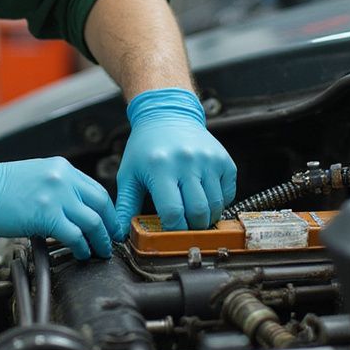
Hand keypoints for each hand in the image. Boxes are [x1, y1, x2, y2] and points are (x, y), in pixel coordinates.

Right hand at [0, 153, 117, 259]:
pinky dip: (81, 247)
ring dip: (99, 240)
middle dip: (109, 226)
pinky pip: (74, 235)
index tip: (109, 224)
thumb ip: (59, 189)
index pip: (96, 189)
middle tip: (111, 241)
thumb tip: (74, 211)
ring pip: (92, 221)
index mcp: (61, 168)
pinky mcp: (46, 214)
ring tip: (99, 251)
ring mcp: (55, 196)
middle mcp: (62, 178)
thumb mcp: (37, 177)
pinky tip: (80, 253)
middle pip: (101, 204)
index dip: (107, 211)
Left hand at [115, 88, 236, 236]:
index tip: (168, 232)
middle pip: (198, 213)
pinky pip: (228, 194)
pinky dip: (218, 202)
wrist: (168, 115)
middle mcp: (188, 162)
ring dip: (206, 218)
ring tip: (192, 213)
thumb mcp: (129, 174)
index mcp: (161, 167)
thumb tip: (121, 234)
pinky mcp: (224, 160)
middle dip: (192, 227)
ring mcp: (209, 160)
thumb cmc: (145, 147)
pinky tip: (203, 196)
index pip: (173, 212)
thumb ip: (126, 205)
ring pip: (216, 206)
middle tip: (183, 226)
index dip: (172, 230)